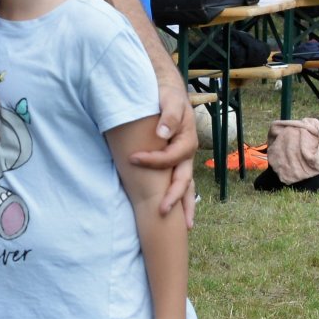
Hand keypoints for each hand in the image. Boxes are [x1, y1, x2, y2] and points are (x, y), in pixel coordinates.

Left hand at [132, 78, 198, 226]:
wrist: (168, 91)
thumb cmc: (167, 95)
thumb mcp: (169, 99)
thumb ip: (168, 115)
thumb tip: (162, 133)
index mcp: (186, 140)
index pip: (172, 157)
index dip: (153, 161)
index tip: (132, 159)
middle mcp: (187, 154)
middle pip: (184, 180)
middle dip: (175, 198)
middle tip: (162, 212)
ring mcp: (183, 160)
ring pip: (186, 186)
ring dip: (185, 205)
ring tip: (185, 226)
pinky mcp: (175, 162)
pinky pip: (178, 182)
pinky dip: (178, 197)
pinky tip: (174, 212)